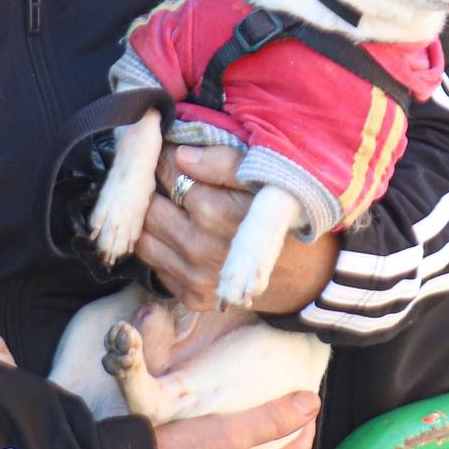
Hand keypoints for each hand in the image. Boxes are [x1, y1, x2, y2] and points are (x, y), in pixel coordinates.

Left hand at [135, 145, 338, 314]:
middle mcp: (200, 247)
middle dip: (154, 187)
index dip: (168, 156)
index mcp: (217, 212)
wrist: (304, 275)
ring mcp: (194, 276)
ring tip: (171, 206)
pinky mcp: (190, 296)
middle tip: (167, 178)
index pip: (167, 170)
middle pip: (149, 204)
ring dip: (152, 218)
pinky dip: (162, 247)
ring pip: (145, 236)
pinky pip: (155, 265)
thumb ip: (222, 161)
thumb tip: (180, 154)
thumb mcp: (265, 179)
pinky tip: (180, 234)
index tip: (175, 152)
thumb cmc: (283, 216)